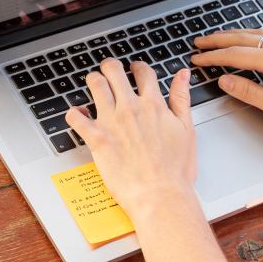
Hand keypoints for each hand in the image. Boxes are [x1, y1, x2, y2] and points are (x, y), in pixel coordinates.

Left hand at [65, 59, 195, 217]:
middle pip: (114, 71)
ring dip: (94, 80)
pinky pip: (75, 117)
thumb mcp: (187, 129)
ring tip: (95, 84)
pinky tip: (79, 114)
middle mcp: (130, 108)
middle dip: (111, 66)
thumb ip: (182, 98)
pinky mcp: (96, 139)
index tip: (137, 69)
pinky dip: (74, 113)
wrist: (161, 195)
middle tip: (111, 70)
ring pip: (94, 85)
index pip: (144, 72)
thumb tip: (183, 75)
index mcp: (154, 105)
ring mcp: (111, 122)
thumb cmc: (176, 170)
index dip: (139, 67)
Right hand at [192, 30, 262, 135]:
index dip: (213, 57)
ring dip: (237, 35)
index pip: (235, 55)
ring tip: (222, 38)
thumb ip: (249, 92)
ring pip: (260, 35)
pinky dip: (256, 37)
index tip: (197, 59)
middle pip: (244, 38)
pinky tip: (256, 42)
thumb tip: (226, 81)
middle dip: (219, 40)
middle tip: (201, 41)